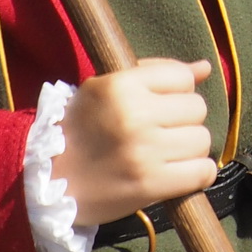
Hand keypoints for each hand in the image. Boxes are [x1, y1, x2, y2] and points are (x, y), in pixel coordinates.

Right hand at [53, 59, 216, 227]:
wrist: (46, 181)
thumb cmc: (80, 130)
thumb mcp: (106, 89)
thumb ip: (156, 73)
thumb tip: (205, 67)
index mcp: (120, 85)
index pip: (183, 78)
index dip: (178, 91)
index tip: (162, 105)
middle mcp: (134, 115)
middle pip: (197, 109)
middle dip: (184, 120)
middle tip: (161, 132)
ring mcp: (144, 151)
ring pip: (202, 139)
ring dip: (190, 148)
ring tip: (165, 154)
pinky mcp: (150, 184)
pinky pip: (202, 172)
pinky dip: (197, 173)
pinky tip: (179, 173)